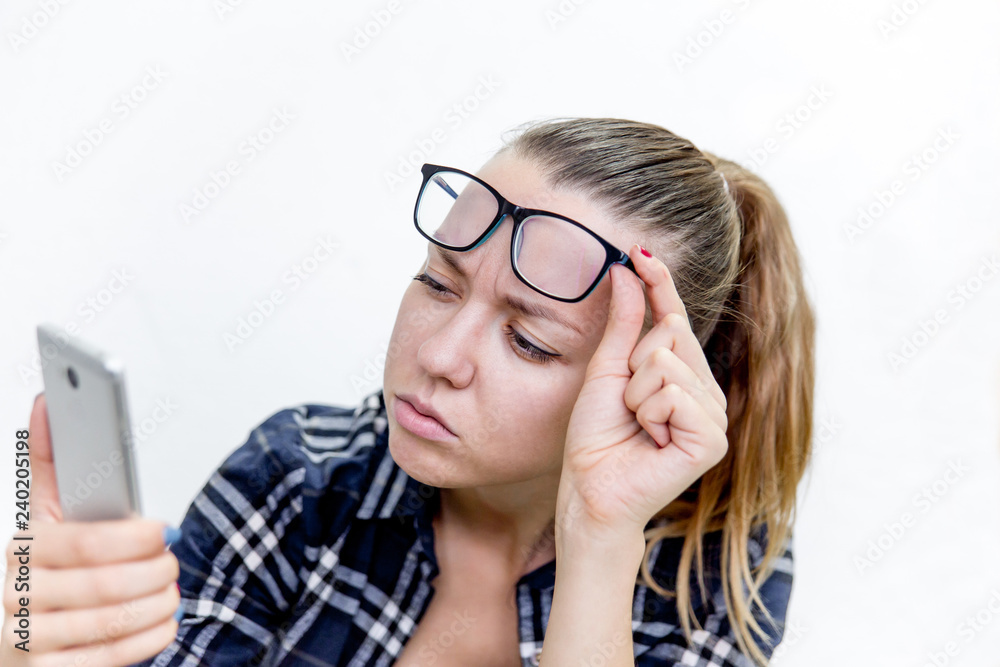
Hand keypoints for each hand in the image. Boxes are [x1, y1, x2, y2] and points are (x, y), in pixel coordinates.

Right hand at [1, 394, 180, 665]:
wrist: (20, 638)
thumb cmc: (48, 567)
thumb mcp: (48, 513)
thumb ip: (52, 460)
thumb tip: (49, 401)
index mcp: (24, 547)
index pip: (84, 542)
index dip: (134, 538)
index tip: (163, 530)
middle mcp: (18, 594)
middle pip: (106, 585)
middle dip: (154, 572)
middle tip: (172, 561)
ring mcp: (28, 639)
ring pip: (113, 621)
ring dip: (157, 603)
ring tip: (171, 589)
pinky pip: (110, 658)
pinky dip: (149, 638)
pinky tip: (163, 622)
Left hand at [556, 244, 729, 540]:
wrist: (590, 489)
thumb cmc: (596, 438)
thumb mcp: (605, 370)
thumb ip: (622, 324)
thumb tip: (625, 271)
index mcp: (682, 375)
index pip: (673, 317)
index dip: (659, 282)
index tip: (640, 250)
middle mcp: (703, 391)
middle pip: (669, 334)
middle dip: (632, 365)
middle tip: (627, 405)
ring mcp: (712, 415)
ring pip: (667, 362)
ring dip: (636, 394)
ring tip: (637, 426)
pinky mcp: (712, 439)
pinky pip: (674, 393)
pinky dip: (649, 413)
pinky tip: (652, 439)